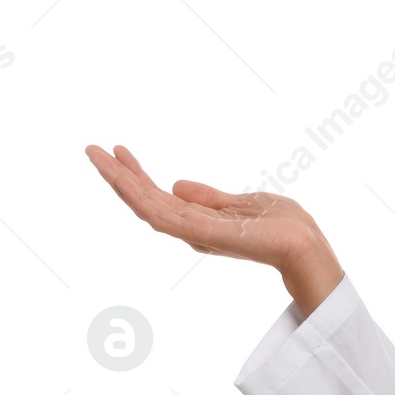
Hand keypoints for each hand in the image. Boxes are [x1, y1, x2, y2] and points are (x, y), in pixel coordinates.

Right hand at [85, 143, 343, 315]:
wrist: (304, 244)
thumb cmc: (282, 225)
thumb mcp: (241, 201)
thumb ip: (208, 196)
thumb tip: (176, 184)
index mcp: (199, 220)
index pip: (159, 196)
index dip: (137, 175)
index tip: (119, 151)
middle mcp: (190, 229)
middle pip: (145, 200)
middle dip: (118, 175)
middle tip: (91, 150)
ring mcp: (193, 233)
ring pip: (144, 206)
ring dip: (119, 181)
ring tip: (96, 157)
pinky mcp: (200, 234)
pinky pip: (161, 215)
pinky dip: (138, 196)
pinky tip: (122, 178)